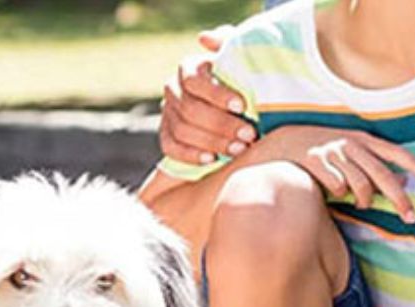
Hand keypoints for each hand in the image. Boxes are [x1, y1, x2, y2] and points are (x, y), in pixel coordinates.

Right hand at [160, 26, 257, 165]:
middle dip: (222, 125)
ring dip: (213, 143)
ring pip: (183, 131)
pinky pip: (171, 149)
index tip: (242, 106)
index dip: (217, 95)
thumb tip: (204, 39)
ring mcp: (167, 115)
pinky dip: (191, 156)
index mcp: (187, 69)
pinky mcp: (166, 136)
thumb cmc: (237, 77)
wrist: (230, 104)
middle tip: (248, 136)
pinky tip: (212, 160)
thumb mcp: (235, 56)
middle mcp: (172, 89)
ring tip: (238, 150)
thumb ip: (225, 42)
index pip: (195, 81)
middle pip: (191, 110)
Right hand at [262, 126, 414, 221]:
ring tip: (362, 206)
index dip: (412, 163)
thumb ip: (371, 165)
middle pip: (381, 174)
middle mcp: (350, 143)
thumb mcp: (348, 151)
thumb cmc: (321, 152)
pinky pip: (336, 186)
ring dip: (364, 200)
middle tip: (410, 217)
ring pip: (359, 184)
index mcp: (361, 139)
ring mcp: (332, 152)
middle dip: (398, 198)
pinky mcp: (314, 160)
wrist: (283, 142)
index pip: (392, 151)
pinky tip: (333, 194)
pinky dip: (338, 194)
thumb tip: (403, 180)